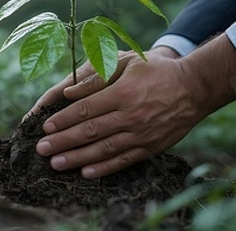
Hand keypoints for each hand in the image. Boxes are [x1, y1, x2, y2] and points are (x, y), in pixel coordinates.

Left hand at [35, 34, 235, 177]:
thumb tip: (68, 93)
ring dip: (78, 158)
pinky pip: (124, 161)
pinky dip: (105, 168)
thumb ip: (97, 77)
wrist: (194, 87)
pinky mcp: (151, 147)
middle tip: (41, 149)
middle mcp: (131, 116)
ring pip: (104, 150)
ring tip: (56, 164)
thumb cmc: (156, 71)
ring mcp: (141, 134)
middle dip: (63, 142)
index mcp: (123, 93)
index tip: (46, 127)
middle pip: (90, 132)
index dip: (63, 120)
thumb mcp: (128, 63)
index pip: (86, 110)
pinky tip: (86, 173)